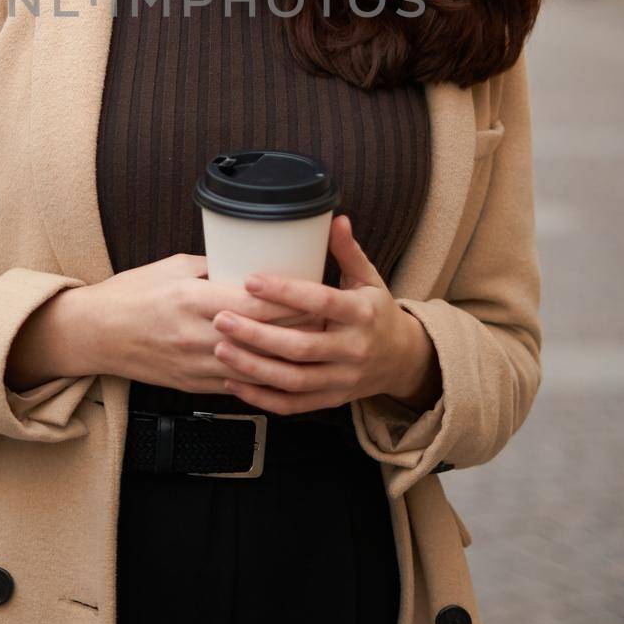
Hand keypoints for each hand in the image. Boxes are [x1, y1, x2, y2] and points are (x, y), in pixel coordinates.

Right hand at [88, 252, 327, 394]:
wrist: (96, 334)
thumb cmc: (132, 293)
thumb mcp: (173, 267)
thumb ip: (212, 267)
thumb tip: (249, 263)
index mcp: (191, 299)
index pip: (254, 304)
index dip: (289, 301)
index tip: (315, 293)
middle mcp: (194, 335)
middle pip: (260, 337)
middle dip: (298, 330)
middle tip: (327, 319)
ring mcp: (193, 364)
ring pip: (254, 368)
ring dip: (286, 358)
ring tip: (314, 346)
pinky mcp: (191, 385)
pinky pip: (236, 384)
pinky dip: (262, 378)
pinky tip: (283, 370)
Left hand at [210, 215, 432, 414]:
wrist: (402, 359)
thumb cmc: (377, 312)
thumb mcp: (369, 279)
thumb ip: (348, 251)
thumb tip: (335, 218)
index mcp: (361, 314)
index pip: (321, 301)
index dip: (286, 292)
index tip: (250, 280)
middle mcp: (353, 349)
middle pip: (301, 347)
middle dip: (257, 335)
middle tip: (221, 319)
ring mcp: (342, 379)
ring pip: (293, 380)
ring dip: (254, 367)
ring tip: (221, 349)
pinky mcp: (331, 400)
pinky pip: (293, 404)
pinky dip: (261, 398)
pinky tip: (233, 382)